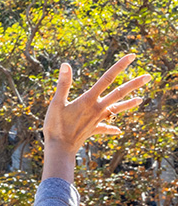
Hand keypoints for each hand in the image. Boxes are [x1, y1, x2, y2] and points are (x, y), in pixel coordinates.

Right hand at [42, 54, 150, 180]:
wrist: (60, 148)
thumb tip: (65, 65)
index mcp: (89, 99)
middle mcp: (97, 108)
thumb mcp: (56, 103)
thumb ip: (63, 84)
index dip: (119, 66)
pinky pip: (105, 127)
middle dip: (134, 84)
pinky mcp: (93, 129)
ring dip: (128, 104)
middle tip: (148, 77)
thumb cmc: (56, 126)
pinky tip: (118, 130)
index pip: (107, 79)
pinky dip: (111, 128)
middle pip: (118, 93)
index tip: (132, 56)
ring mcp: (97, 119)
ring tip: (140, 100)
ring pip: (116, 109)